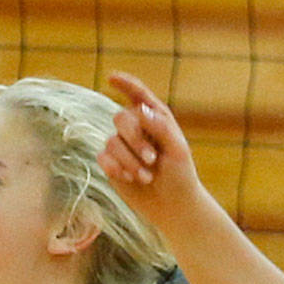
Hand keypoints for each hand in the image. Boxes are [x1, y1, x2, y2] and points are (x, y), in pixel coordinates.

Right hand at [98, 72, 201, 224]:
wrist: (171, 205)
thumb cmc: (180, 176)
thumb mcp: (178, 150)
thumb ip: (161, 127)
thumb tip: (140, 110)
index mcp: (155, 119)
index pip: (138, 96)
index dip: (126, 85)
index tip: (112, 78)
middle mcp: (136, 128)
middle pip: (121, 119)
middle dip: (135, 140)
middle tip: (152, 160)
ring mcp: (121, 146)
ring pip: (112, 141)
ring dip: (129, 160)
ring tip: (146, 177)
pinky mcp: (111, 164)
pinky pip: (103, 158)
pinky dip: (116, 168)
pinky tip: (129, 179)